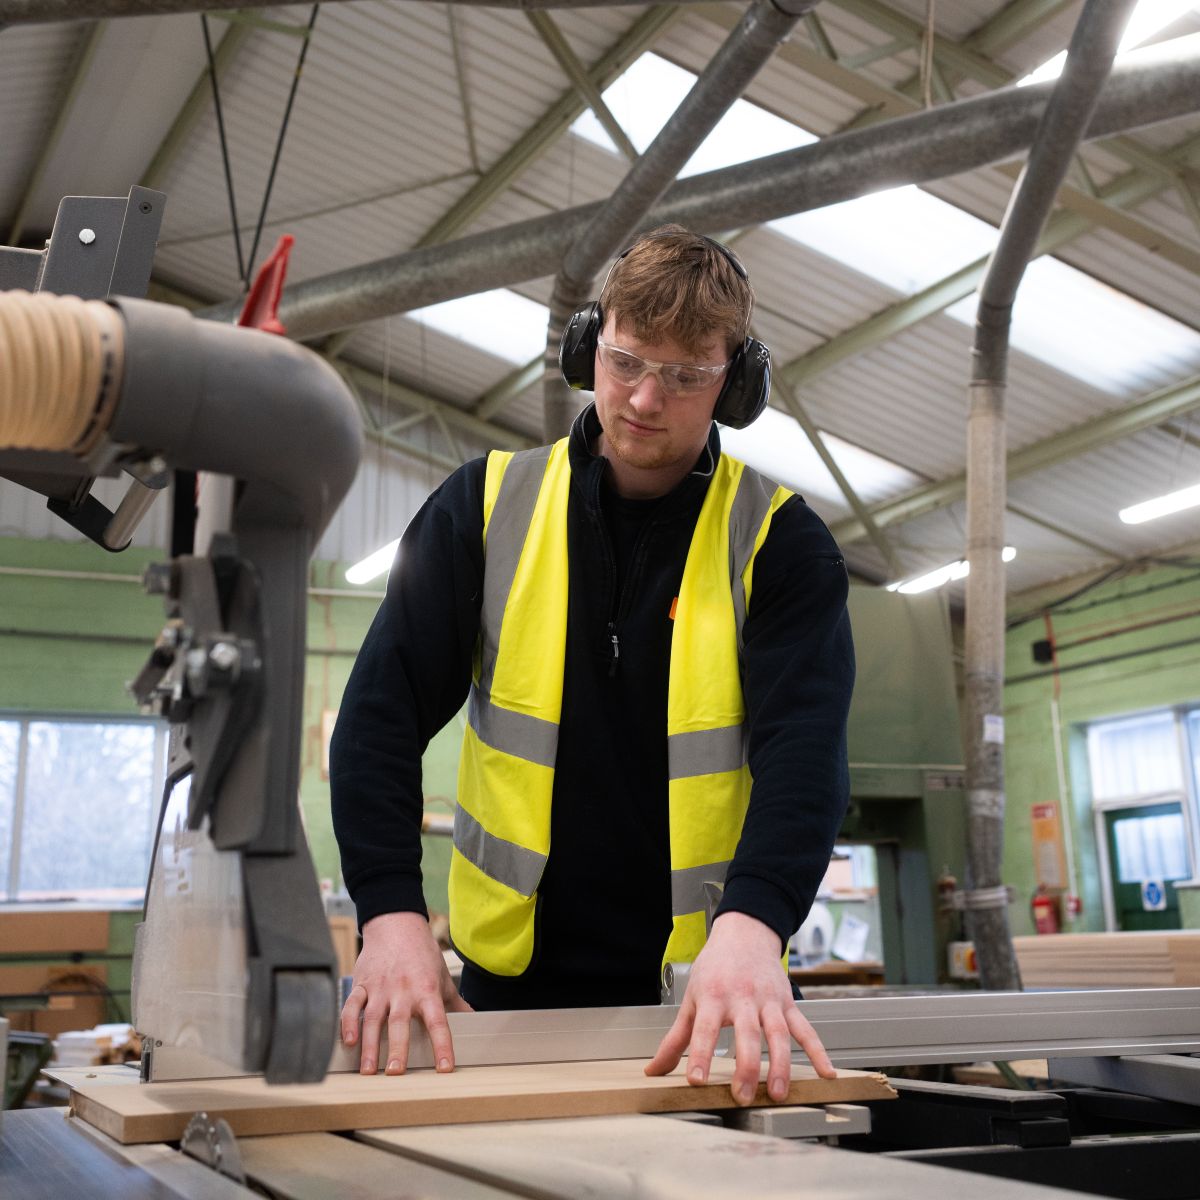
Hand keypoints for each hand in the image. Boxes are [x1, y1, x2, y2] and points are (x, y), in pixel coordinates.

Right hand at [339, 911, 472, 1075]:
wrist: (396, 924)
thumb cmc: (421, 953)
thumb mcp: (443, 976)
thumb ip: (455, 1002)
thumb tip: (473, 1019)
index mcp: (427, 990)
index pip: (438, 1021)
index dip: (442, 1045)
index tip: (444, 1067)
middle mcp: (404, 990)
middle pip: (400, 1023)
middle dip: (397, 1048)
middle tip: (395, 1073)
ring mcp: (381, 988)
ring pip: (373, 1019)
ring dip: (369, 1045)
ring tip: (368, 1070)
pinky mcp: (362, 983)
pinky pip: (352, 1005)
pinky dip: (348, 1023)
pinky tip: (348, 1041)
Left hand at [644, 911, 834, 1104]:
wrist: (744, 934)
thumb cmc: (714, 969)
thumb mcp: (691, 999)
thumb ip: (675, 1038)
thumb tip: (653, 1070)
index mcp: (713, 997)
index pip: (704, 1029)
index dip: (699, 1054)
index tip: (696, 1080)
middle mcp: (742, 998)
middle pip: (747, 1034)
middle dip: (746, 1066)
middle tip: (742, 1096)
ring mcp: (768, 1001)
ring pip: (777, 1033)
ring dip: (780, 1064)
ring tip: (778, 1093)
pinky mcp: (788, 1003)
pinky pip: (805, 1028)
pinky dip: (817, 1050)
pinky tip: (826, 1072)